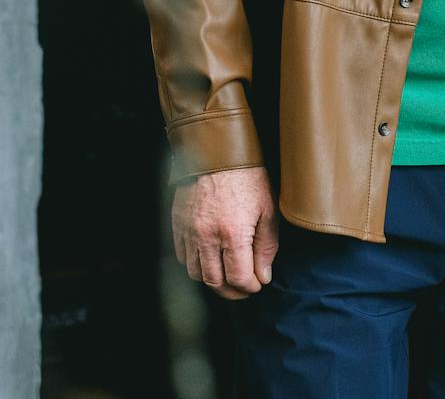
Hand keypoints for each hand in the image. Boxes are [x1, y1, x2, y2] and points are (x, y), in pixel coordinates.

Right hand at [171, 166, 278, 298]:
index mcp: (232, 233)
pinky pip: (181, 256)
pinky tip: (208, 259)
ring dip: (212, 280)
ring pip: (195, 273)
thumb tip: (263, 276)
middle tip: (243, 288)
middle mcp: (206, 236)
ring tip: (226, 276)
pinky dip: (194, 264)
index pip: (238, 278)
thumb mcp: (267, 210)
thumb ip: (266, 247)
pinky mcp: (177, 223)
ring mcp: (188, 230)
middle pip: (214, 282)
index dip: (250, 288)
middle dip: (232, 292)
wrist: (217, 151)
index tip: (257, 284)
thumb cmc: (247, 178)